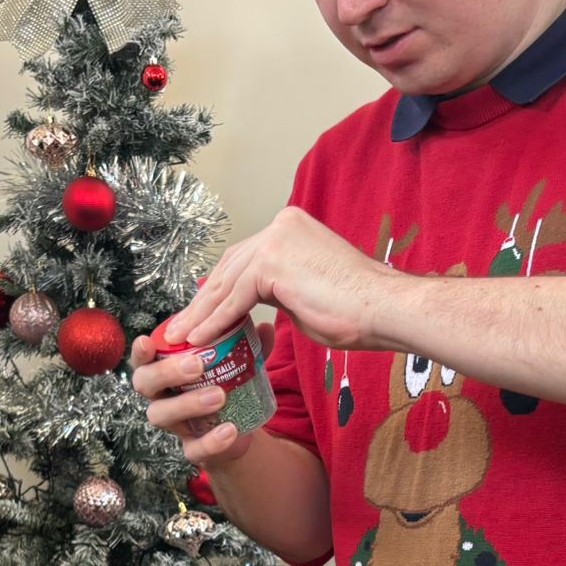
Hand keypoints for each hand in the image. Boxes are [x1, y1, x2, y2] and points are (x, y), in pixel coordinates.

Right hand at [129, 321, 274, 467]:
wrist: (238, 427)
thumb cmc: (225, 385)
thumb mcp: (236, 363)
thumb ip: (248, 346)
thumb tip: (267, 327)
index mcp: (164, 370)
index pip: (143, 359)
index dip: (140, 352)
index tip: (146, 342)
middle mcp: (161, 396)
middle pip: (145, 384)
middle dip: (166, 373)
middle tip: (196, 365)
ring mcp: (174, 424)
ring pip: (161, 415)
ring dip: (188, 404)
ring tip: (219, 396)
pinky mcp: (191, 448)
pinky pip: (193, 449)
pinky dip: (211, 441)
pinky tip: (230, 430)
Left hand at [165, 206, 403, 352]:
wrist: (384, 309)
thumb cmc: (358, 310)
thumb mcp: (306, 295)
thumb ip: (278, 292)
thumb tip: (254, 306)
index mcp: (290, 228)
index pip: (243, 259)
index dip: (218, 289)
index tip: (199, 314)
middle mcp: (281, 226)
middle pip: (229, 267)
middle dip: (202, 301)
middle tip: (181, 327)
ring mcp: (276, 240)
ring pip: (226, 282)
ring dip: (201, 314)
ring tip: (181, 339)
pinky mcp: (273, 262)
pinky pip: (234, 298)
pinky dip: (215, 321)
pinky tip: (200, 339)